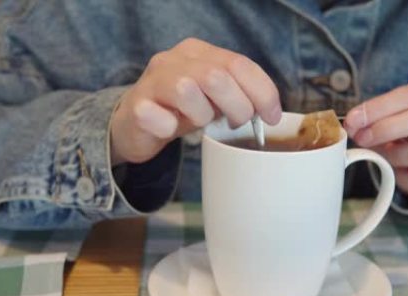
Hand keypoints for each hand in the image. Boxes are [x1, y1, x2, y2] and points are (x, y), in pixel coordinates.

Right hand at [110, 38, 281, 164]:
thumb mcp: (214, 99)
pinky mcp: (136, 107)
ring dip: (202, 115)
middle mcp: (173, 60)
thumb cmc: (181, 111)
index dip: (262, 92)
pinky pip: (157, 116)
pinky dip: (169, 128)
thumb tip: (270, 112)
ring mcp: (152, 81)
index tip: (272, 118)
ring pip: (187, 90)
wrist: (135, 125)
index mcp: (198, 52)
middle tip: (236, 124)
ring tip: (199, 123)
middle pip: (216, 76)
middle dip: (237, 107)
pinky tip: (170, 129)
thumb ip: (239, 95)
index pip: (239, 64)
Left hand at [343, 80, 407, 194]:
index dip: (380, 107)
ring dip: (392, 155)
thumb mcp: (394, 112)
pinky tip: (396, 170)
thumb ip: (374, 116)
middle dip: (386, 129)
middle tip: (361, 138)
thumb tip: (351, 126)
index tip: (353, 120)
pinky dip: (401, 177)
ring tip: (381, 154)